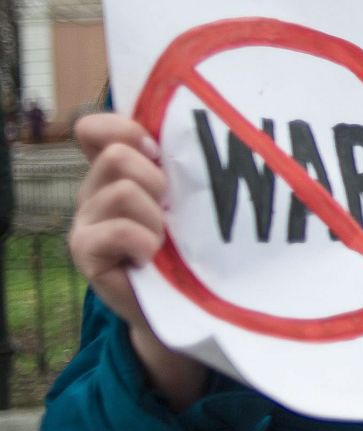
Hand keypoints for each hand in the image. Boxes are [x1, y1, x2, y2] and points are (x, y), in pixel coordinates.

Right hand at [69, 113, 205, 409]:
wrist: (183, 302)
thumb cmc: (192, 243)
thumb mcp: (190, 197)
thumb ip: (185, 164)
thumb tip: (209, 127)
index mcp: (116, 170)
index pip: (93, 128)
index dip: (121, 128)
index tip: (156, 150)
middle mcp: (94, 190)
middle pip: (116, 155)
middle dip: (155, 180)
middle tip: (169, 209)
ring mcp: (84, 220)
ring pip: (123, 190)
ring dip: (155, 217)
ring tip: (163, 239)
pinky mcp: (84, 250)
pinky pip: (117, 230)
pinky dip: (144, 242)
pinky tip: (150, 257)